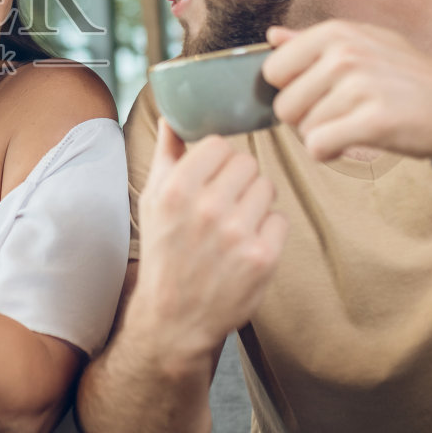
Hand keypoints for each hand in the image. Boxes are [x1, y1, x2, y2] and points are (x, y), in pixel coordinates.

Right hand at [132, 122, 286, 364]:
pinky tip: (246, 246)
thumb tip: (172, 114)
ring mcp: (237, 234)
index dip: (218, 159)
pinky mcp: (263, 258)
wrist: (174, 318)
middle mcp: (207, 209)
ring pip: (267, 188)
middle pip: (247, 163)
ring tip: (235, 225)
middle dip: (238, 180)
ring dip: (255, 203)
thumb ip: (166, 155)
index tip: (213, 175)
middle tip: (225, 203)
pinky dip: (267, 231)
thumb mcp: (152, 202)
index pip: (219, 144)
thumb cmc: (163, 253)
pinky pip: (279, 220)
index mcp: (176, 190)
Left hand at [261, 21, 431, 161]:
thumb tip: (271, 36)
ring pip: (302, 129)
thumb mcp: (365, 45)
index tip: (318, 95)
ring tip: (354, 126)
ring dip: (324, 137)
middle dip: (305, 119)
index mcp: (337, 33)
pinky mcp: (374, 120)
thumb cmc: (408, 79)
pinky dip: (330, 153)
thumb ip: (313, 42)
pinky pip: (319, 146)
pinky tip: (353, 143)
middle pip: (284, 104)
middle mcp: (346, 53)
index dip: (291, 90)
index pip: (273, 70)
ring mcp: (360, 85)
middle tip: (340, 116)